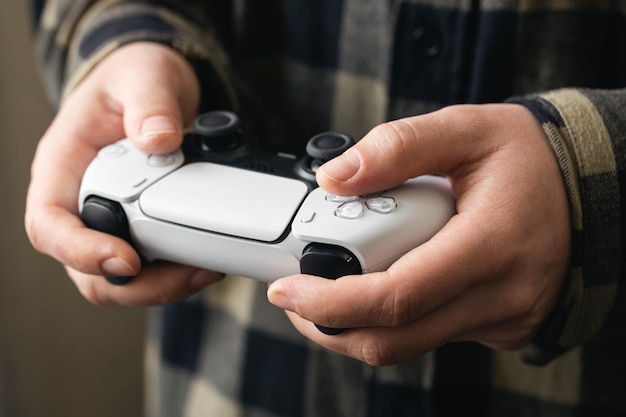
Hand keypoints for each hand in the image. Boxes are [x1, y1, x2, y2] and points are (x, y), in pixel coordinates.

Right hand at [25, 42, 222, 305]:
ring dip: (161, 285)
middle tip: (187, 272)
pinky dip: (176, 272)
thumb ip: (149, 103)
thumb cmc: (135, 78)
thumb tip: (159, 140)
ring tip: (204, 268)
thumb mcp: (143, 76)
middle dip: (135, 284)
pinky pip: (149, 266)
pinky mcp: (138, 226)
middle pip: (85, 270)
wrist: (154, 85)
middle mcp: (80, 200)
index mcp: (63, 166)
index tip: (127, 259)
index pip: (48, 224)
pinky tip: (206, 259)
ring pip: (119, 279)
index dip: (81, 251)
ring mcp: (109, 218)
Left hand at [268, 104, 570, 365]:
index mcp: (491, 245)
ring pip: (408, 344)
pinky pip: (431, 334)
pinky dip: (394, 318)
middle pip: (393, 338)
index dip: (331, 303)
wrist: (588, 187)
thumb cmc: (529, 159)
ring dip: (356, 324)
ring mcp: (502, 319)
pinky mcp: (500, 326)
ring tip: (327, 288)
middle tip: (294, 297)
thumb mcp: (466, 129)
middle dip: (329, 325)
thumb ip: (397, 147)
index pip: (396, 298)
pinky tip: (381, 283)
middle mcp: (501, 296)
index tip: (287, 291)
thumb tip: (335, 178)